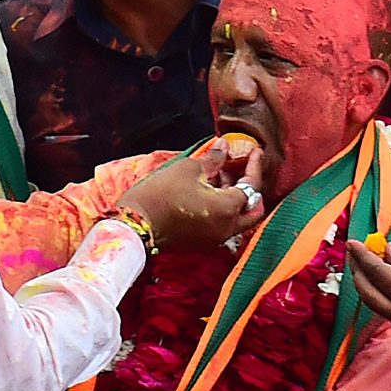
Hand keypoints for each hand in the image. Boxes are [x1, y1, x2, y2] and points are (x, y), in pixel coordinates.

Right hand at [118, 139, 264, 251]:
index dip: (254, 166)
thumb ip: (213, 159)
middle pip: (252, 209)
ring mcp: (214, 239)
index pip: (251, 186)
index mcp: (227, 209)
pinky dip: (222, 208)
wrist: (135, 226)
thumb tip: (224, 147)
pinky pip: (222, 225)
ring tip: (218, 175)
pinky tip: (207, 191)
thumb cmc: (160, 194)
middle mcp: (226, 228)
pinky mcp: (201, 243)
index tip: (256, 151)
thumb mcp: (188, 169)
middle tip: (241, 168)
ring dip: (234, 197)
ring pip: (237, 218)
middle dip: (250, 187)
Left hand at [346, 241, 390, 364]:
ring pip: (374, 304)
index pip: (376, 272)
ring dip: (365, 285)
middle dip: (356, 271)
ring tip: (363, 267)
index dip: (362, 256)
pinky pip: (388, 312)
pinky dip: (381, 296)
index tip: (353, 242)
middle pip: (366, 292)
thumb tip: (388, 251)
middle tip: (353, 255)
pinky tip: (384, 285)